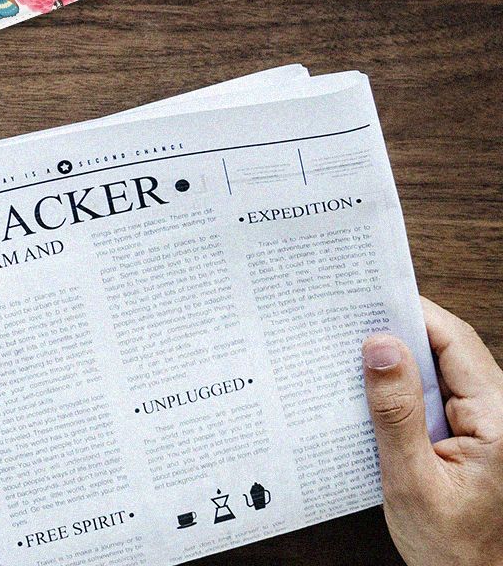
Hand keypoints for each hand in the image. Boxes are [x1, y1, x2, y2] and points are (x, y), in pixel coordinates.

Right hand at [363, 297, 502, 565]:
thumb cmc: (453, 550)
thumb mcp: (412, 481)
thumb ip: (396, 412)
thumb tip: (381, 346)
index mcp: (499, 419)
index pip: (455, 341)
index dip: (412, 312)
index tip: (369, 297)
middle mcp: (500, 414)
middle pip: (448, 348)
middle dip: (400, 331)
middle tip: (349, 319)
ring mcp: (489, 425)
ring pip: (441, 369)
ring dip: (400, 360)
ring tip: (353, 352)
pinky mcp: (473, 437)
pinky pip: (438, 394)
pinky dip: (405, 387)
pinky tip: (373, 392)